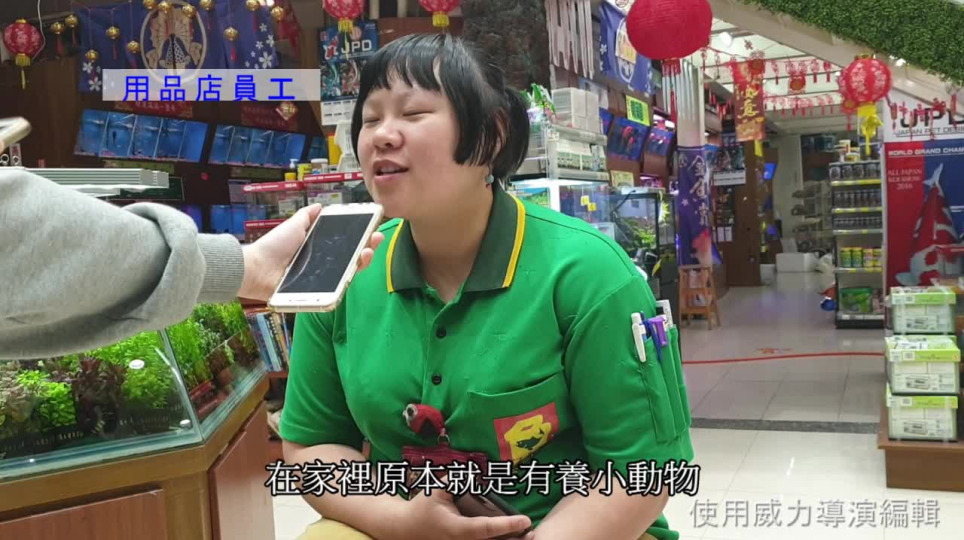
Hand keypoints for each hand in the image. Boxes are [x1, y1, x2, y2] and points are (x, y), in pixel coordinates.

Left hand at [238, 204, 384, 300]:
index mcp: (318, 250)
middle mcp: (322, 265)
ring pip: (347, 274)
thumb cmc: (274, 246)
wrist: (257, 268)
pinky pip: (335, 289)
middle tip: (376, 239)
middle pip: (351, 259)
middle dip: (367, 248)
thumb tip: (320, 206)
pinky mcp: (316, 293)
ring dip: (361, 263)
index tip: (372, 230)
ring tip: (367, 253)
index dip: (360, 238)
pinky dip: (346, 281)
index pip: (345, 245)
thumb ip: (307, 216)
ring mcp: (320, 280)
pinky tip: (355, 270)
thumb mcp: (294, 225)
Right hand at [392, 487, 532, 539]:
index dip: (506, 526)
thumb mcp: (437, 488)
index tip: (524, 520)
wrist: (405, 529)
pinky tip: (513, 539)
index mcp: (456, 529)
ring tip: (528, 536)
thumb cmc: (423, 506)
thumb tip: (476, 471)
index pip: (485, 529)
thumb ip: (457, 479)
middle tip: (532, 532)